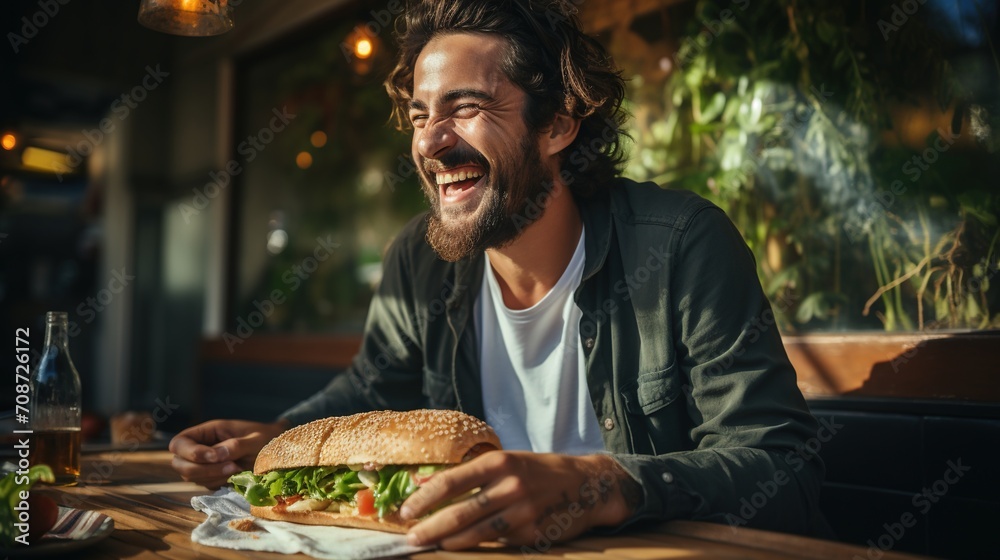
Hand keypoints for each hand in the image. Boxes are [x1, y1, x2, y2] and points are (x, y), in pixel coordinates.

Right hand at [168, 419, 287, 488]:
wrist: (276, 451)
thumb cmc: (266, 438)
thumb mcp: (255, 438)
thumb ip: (236, 445)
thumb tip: (217, 454)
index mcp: (207, 431)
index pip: (179, 443)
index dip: (190, 452)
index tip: (215, 456)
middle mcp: (201, 447)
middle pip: (179, 463)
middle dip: (201, 468)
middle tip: (232, 467)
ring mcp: (204, 464)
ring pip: (191, 477)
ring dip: (213, 477)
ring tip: (239, 469)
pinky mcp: (211, 477)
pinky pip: (206, 485)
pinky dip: (219, 483)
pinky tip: (237, 476)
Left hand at [401, 451, 641, 550]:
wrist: (586, 485)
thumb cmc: (539, 471)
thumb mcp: (506, 461)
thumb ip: (470, 474)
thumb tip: (425, 483)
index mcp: (499, 462)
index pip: (452, 481)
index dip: (425, 499)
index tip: (406, 510)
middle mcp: (510, 485)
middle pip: (460, 511)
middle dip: (431, 527)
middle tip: (412, 537)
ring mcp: (523, 511)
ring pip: (478, 532)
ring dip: (450, 541)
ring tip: (433, 544)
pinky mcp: (534, 533)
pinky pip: (500, 541)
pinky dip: (480, 545)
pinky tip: (463, 546)